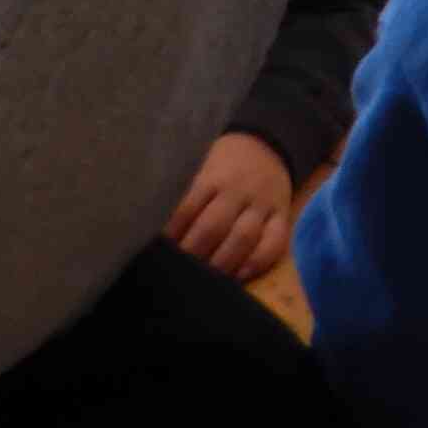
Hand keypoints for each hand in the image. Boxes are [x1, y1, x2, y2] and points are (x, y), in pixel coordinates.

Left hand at [166, 131, 293, 279]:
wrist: (266, 144)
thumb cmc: (219, 164)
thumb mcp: (197, 167)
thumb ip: (179, 195)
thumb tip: (145, 231)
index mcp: (211, 176)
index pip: (184, 210)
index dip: (168, 237)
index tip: (154, 256)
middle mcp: (238, 190)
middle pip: (212, 227)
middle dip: (191, 255)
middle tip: (175, 276)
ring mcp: (262, 204)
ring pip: (243, 237)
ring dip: (221, 263)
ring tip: (204, 283)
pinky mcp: (282, 215)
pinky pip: (276, 241)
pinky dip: (259, 261)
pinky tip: (241, 275)